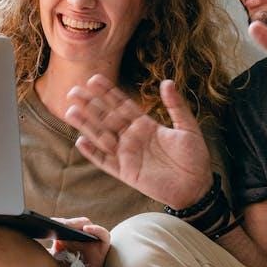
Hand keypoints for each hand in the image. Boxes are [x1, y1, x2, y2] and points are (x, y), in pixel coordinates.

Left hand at [50, 217, 110, 266]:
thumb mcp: (52, 263)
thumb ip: (45, 254)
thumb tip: (30, 244)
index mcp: (67, 240)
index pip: (63, 225)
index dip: (56, 223)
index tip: (46, 224)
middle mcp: (79, 238)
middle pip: (74, 224)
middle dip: (65, 222)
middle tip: (56, 224)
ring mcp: (91, 241)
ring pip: (87, 225)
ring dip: (78, 223)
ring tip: (68, 225)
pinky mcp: (102, 247)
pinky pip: (103, 234)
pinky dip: (96, 229)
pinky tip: (86, 229)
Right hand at [65, 74, 212, 209]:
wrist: (196, 187)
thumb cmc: (195, 158)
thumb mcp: (188, 128)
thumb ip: (176, 106)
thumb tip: (167, 82)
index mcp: (146, 125)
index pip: (122, 105)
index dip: (108, 93)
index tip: (93, 79)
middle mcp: (133, 138)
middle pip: (106, 118)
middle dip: (90, 105)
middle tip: (73, 91)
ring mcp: (128, 155)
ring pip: (102, 136)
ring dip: (86, 124)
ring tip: (70, 111)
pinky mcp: (126, 172)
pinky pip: (105, 162)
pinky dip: (93, 153)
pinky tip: (81, 142)